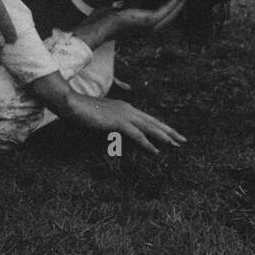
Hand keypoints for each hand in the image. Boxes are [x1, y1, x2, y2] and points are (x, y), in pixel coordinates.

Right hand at [60, 94, 184, 154]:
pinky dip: (147, 143)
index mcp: (125, 108)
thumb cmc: (83, 111)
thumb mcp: (100, 119)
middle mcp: (128, 109)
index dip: (160, 126)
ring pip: (149, 127)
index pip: (147, 118)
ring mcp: (123, 114)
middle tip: (183, 140)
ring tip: (175, 144)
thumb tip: (117, 135)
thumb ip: (111, 125)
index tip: (172, 134)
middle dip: (169, 131)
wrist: (71, 103)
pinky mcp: (117, 122)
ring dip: (163, 136)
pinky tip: (156, 151)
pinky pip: (137, 135)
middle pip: (153, 121)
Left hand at [74, 0, 186, 47]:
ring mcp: (150, 26)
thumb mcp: (123, 10)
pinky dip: (174, 1)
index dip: (170, 8)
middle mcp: (149, 29)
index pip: (161, 17)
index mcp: (144, 28)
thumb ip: (133, 5)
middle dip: (178, 5)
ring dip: (179, 2)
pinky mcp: (150, 20)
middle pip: (170, 17)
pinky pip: (167, 9)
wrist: (100, 26)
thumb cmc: (107, 18)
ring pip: (171, 13)